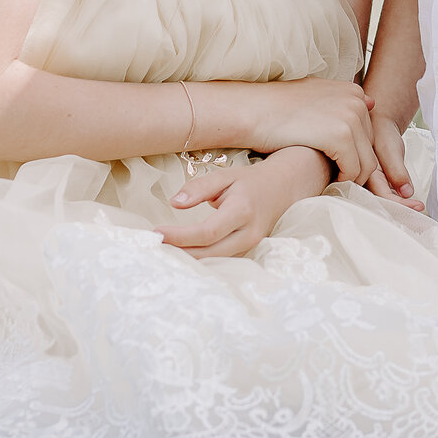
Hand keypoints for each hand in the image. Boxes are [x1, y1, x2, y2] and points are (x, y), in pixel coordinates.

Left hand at [161, 150, 320, 260]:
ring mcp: (250, 246)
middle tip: (152, 245)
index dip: (180, 236)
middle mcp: (248, 233)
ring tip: (162, 251)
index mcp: (242, 210)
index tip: (156, 232)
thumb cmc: (250, 181)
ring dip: (187, 259)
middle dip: (179, 252)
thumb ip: (199, 188)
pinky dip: (200, 259)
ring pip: (214, 261)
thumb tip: (174, 203)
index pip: (206, 232)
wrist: (284, 188)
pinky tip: (181, 254)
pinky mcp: (247, 252)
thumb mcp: (225, 176)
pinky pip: (220, 261)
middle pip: (209, 253)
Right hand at [232, 78, 379, 187]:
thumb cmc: (279, 106)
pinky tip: (326, 180)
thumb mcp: (316, 93)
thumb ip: (342, 99)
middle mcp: (356, 101)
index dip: (355, 151)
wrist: (253, 110)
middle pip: (371, 148)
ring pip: (367, 163)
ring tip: (332, 180)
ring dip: (351, 177)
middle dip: (356, 165)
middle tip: (335, 176)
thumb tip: (371, 102)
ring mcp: (350, 117)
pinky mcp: (340, 136)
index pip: (369, 132)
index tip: (338, 161)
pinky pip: (353, 170)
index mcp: (353, 92)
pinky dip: (342, 180)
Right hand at [365, 116, 422, 211]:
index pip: (383, 196)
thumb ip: (397, 171)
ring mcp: (371, 183)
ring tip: (417, 210)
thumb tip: (406, 192)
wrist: (380, 125)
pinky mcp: (378, 183)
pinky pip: (387, 195)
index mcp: (366, 174)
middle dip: (400, 211)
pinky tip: (409, 203)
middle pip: (382, 203)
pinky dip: (399, 200)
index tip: (418, 206)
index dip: (401, 204)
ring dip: (400, 207)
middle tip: (419, 214)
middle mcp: (366, 181)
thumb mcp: (391, 149)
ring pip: (384, 201)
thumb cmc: (383, 133)